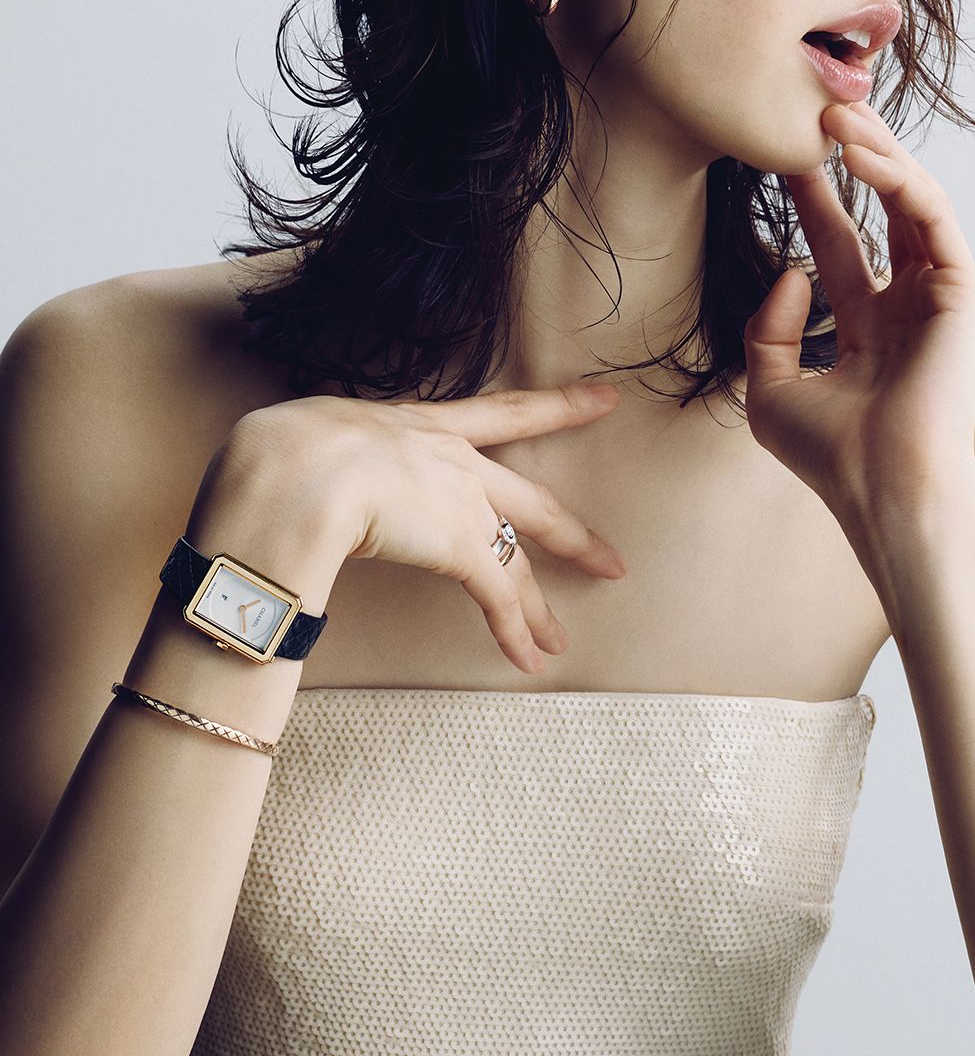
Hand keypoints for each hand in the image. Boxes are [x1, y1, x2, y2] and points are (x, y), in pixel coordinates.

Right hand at [215, 381, 627, 676]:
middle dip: (573, 535)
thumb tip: (292, 471)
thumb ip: (323, 451)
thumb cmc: (283, 448)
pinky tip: (530, 658)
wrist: (297, 469)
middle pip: (532, 501)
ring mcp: (462, 503)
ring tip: (559, 639)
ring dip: (538, 607)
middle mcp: (453, 460)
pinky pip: (497, 596)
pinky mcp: (459, 546)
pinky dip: (514, 631)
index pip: (502, 413)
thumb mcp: (310, 432)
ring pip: (517, 560)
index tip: (604, 398)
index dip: (557, 406)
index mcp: (419, 423)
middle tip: (610, 557)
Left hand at [743, 98, 974, 526]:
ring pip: (911, 203)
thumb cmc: (832, 456)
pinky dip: (900, 182)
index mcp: (869, 328)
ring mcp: (938, 297)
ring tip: (836, 116)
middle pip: (880, 213)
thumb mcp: (770, 391)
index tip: (780, 155)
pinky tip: (862, 156)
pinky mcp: (962, 292)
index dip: (813, 199)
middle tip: (816, 113)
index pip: (840, 245)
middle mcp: (907, 306)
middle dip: (851, 161)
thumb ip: (768, 329)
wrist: (883, 492)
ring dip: (877, 155)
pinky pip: (933, 219)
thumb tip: (791, 269)